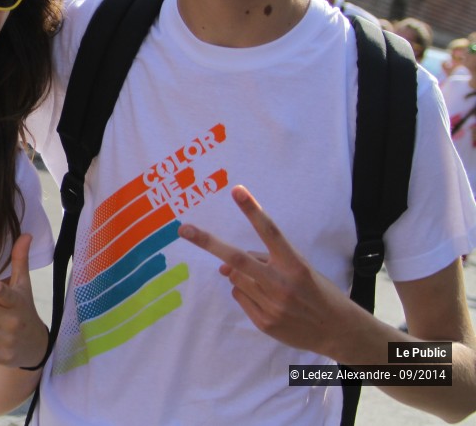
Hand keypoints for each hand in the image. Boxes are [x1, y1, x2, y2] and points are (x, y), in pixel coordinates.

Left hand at [0, 234, 47, 367]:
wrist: (36, 346)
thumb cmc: (24, 308)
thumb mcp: (24, 286)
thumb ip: (20, 260)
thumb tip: (26, 234)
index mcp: (18, 302)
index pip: (9, 296)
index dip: (2, 292)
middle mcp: (13, 322)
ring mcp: (7, 341)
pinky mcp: (1, 357)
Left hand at [178, 185, 359, 356]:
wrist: (338, 330)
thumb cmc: (316, 290)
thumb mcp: (299, 268)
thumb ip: (265, 260)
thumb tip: (223, 266)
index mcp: (295, 264)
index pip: (270, 232)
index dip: (252, 210)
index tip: (236, 190)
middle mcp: (281, 283)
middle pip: (237, 258)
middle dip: (208, 243)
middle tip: (184, 229)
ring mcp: (271, 305)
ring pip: (235, 278)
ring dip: (241, 275)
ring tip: (268, 284)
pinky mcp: (264, 323)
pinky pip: (240, 297)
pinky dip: (246, 293)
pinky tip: (268, 300)